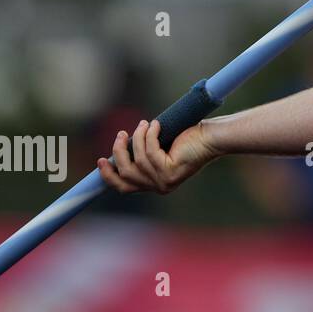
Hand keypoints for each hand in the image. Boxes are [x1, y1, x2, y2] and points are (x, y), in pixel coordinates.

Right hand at [97, 119, 218, 193]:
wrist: (212, 137)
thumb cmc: (189, 139)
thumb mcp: (160, 148)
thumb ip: (142, 152)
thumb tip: (119, 145)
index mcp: (155, 184)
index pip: (125, 187)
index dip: (109, 175)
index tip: (100, 161)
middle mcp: (159, 186)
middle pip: (125, 174)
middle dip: (119, 153)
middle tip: (121, 134)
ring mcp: (165, 181)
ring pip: (137, 160)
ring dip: (137, 139)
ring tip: (143, 124)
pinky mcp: (170, 172)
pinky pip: (150, 152)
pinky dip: (150, 135)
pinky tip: (155, 125)